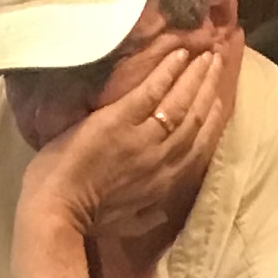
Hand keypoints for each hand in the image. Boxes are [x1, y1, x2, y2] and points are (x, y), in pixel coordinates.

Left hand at [18, 46, 231, 253]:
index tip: (220, 98)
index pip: (199, 145)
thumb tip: (161, 213)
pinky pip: (151, 91)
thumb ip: (146, 216)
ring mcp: (142, 138)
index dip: (213, 119)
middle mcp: (162, 157)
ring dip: (196, 75)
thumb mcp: (126, 224)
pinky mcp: (119, 120)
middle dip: (209, 87)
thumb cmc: (87, 221)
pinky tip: (178, 54)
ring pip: (181, 102)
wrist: (57, 212)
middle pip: (196, 117)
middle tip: (218, 61)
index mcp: (165, 182)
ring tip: (205, 53)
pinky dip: (167, 72)